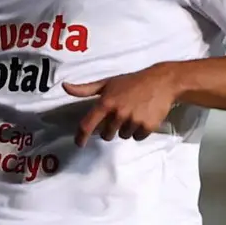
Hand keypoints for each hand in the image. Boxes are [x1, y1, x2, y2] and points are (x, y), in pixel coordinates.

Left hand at [62, 64, 179, 147]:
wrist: (161, 82)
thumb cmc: (131, 82)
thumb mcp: (107, 83)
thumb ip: (85, 89)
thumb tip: (64, 87)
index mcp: (105, 102)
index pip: (87, 124)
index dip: (81, 136)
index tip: (79, 143)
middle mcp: (118, 113)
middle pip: (106, 134)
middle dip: (110, 129)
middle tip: (119, 115)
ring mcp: (133, 120)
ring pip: (123, 136)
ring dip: (125, 128)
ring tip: (133, 112)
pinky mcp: (147, 126)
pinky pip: (137, 137)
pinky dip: (138, 131)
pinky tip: (142, 117)